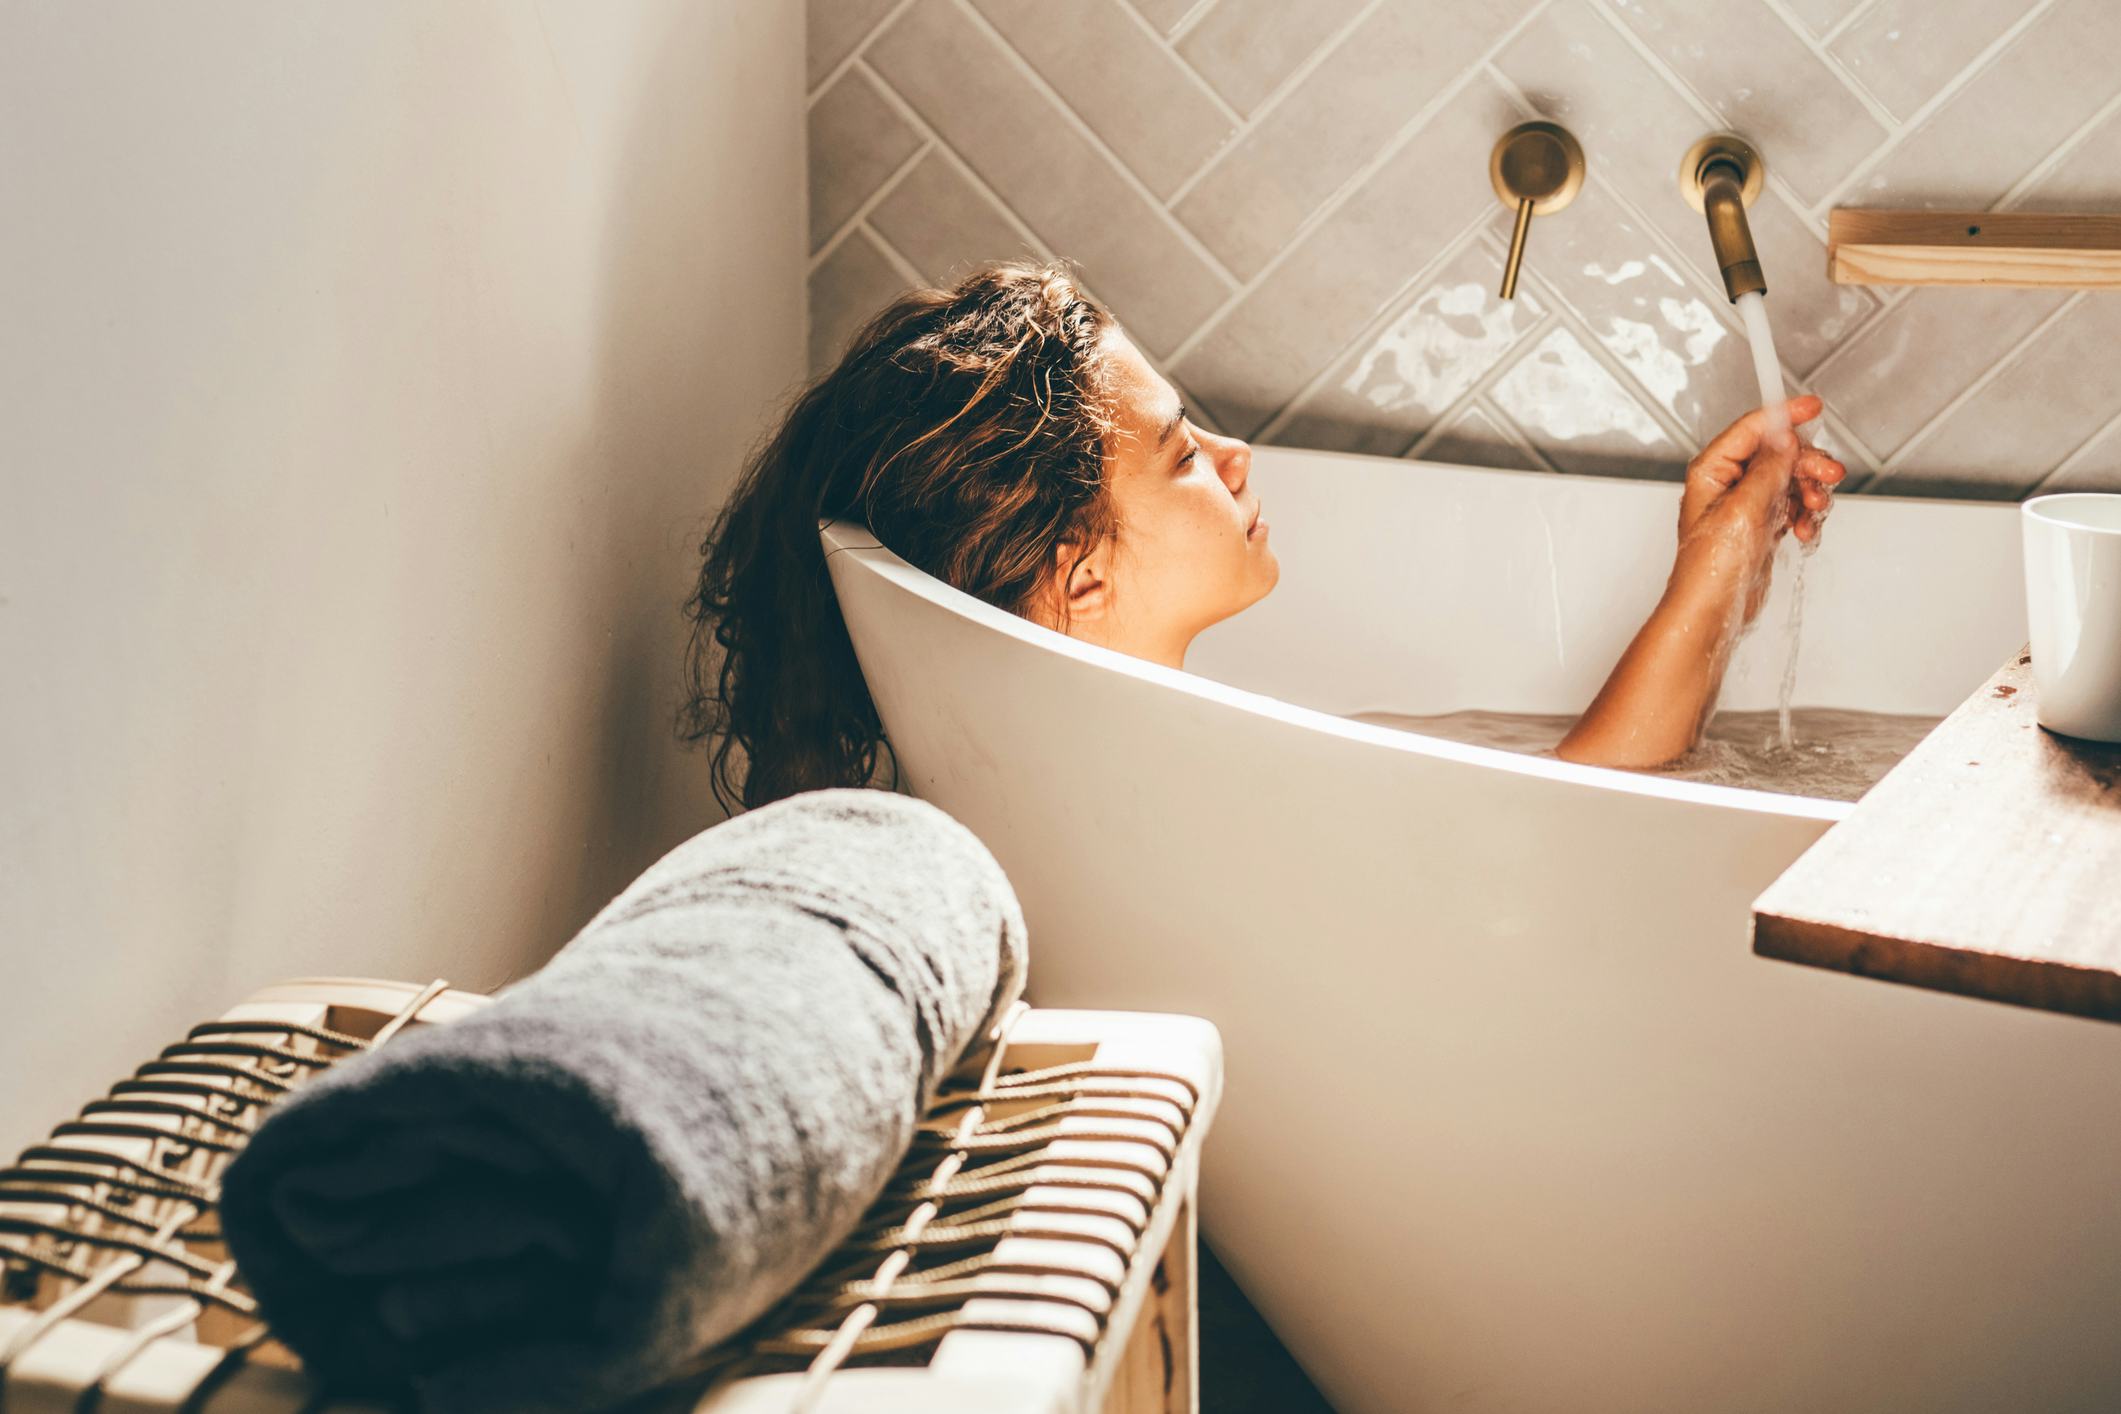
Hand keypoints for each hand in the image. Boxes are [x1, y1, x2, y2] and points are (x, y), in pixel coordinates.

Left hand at [1673, 395, 1845, 626]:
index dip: (1784, 415)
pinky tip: (1806, 529)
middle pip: (1778, 453)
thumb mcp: (1743, 509)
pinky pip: (1793, 505)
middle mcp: (1727, 484)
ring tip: (1813, 509)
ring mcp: (1746, 505)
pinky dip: (1806, 514)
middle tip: (1827, 475)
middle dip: (1806, 463)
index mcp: (1712, 471)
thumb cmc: (1710, 567)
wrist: (1712, 610)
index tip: (1812, 408)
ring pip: (1791, 479)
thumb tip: (1784, 438)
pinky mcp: (1760, 525)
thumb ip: (1768, 469)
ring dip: (1809, 491)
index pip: (1752, 429)